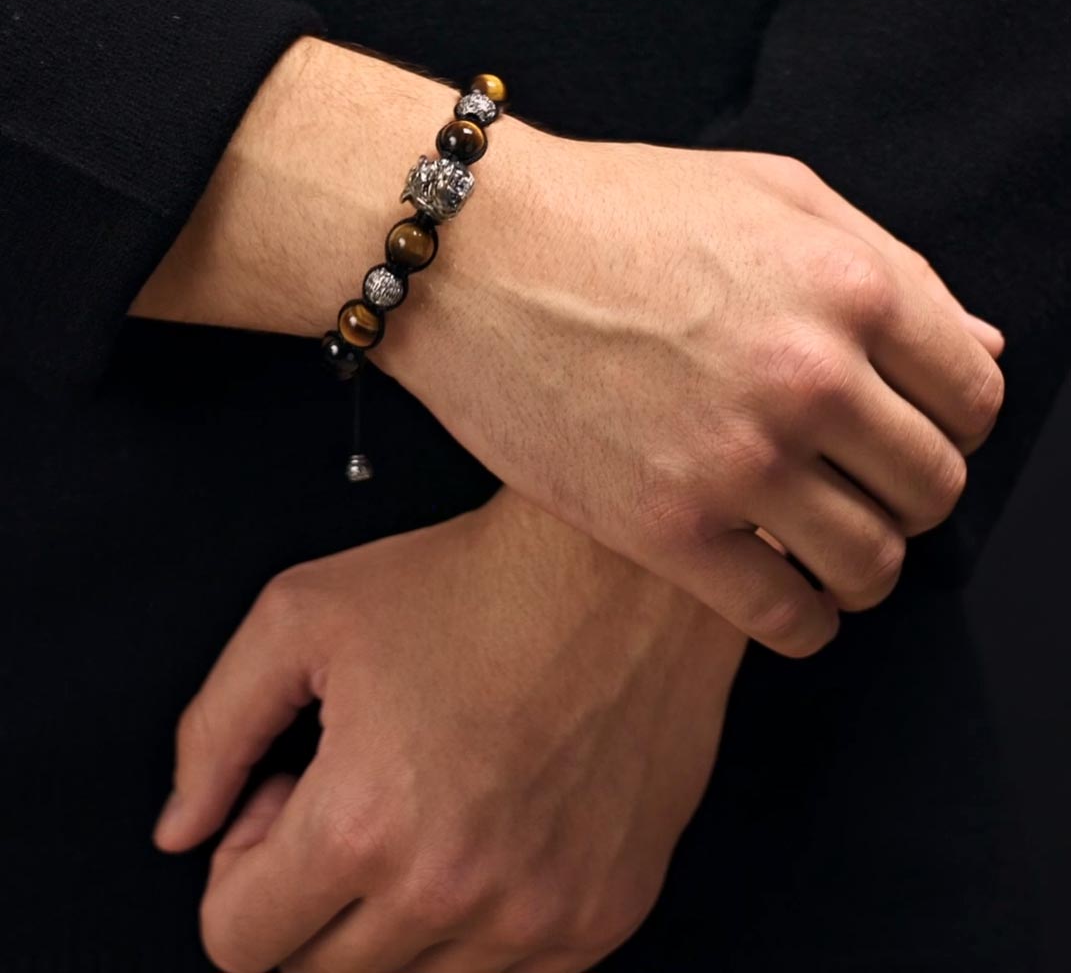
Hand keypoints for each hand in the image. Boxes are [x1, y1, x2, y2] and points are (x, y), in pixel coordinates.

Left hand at [154, 491, 744, 972]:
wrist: (619, 571)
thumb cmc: (478, 583)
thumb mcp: (303, 615)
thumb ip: (213, 730)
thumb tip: (182, 825)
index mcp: (365, 824)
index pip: (239, 945)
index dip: (243, 867)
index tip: (284, 806)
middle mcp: (450, 889)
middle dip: (310, 895)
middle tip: (355, 794)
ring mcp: (536, 916)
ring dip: (395, 916)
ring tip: (426, 805)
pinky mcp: (601, 917)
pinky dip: (478, 927)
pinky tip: (487, 832)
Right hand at [382, 134, 1004, 656]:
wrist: (472, 251)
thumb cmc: (615, 208)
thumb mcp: (767, 191)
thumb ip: (886, 261)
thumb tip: (981, 346)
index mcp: (849, 284)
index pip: (974, 396)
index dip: (951, 419)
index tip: (909, 427)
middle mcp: (810, 376)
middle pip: (933, 487)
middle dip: (908, 490)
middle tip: (859, 481)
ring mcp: (739, 458)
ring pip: (874, 563)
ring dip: (862, 562)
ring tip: (821, 539)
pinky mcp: (667, 528)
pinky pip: (790, 619)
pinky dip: (804, 618)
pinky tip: (779, 589)